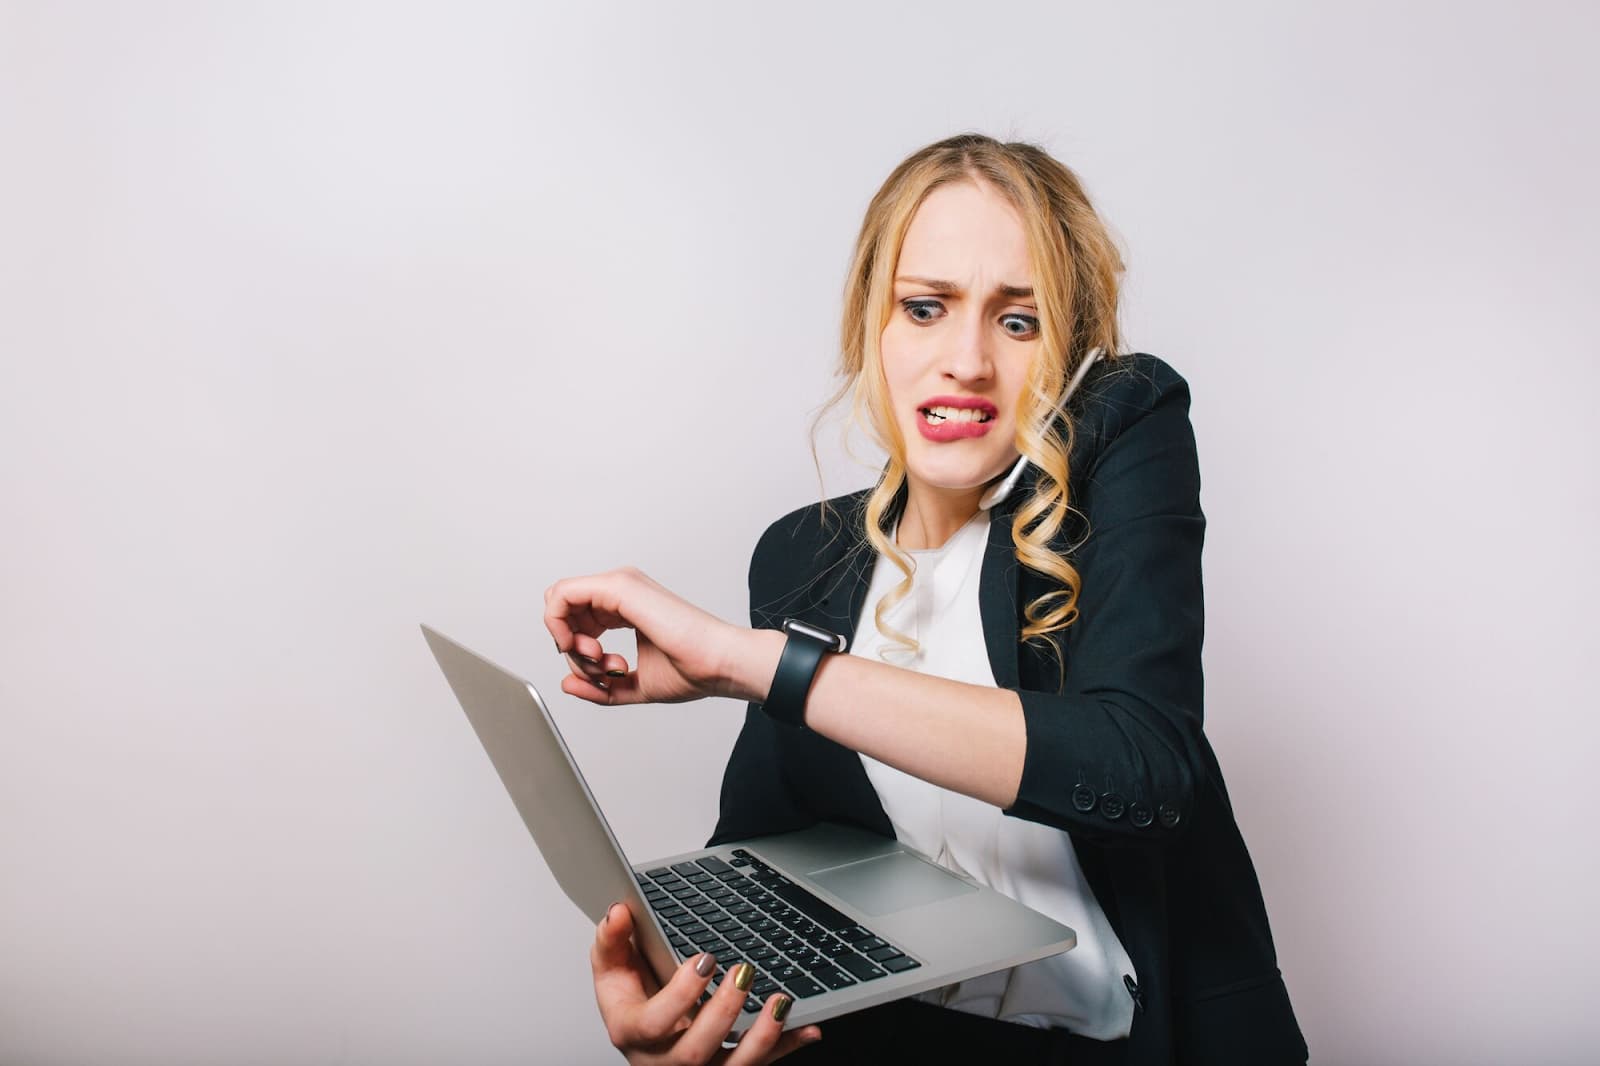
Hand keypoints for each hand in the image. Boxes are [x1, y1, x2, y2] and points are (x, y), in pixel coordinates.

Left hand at [544, 567, 759, 705]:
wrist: (717, 665)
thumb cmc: (691, 670)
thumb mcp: (631, 684)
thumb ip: (598, 685)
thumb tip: (567, 683)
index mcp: (626, 606)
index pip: (578, 619)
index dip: (575, 650)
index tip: (599, 672)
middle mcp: (621, 590)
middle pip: (564, 611)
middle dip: (570, 647)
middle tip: (598, 668)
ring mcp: (620, 584)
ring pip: (558, 601)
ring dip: (567, 640)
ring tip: (602, 661)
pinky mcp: (619, 586)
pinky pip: (561, 595)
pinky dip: (558, 625)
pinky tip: (582, 647)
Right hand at [592, 902, 821, 1063]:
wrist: (643, 1037)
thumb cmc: (631, 1004)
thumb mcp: (611, 971)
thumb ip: (612, 941)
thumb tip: (618, 912)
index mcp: (633, 1033)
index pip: (655, 1023)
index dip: (682, 993)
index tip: (704, 959)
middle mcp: (665, 1060)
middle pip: (695, 1051)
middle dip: (724, 1011)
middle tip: (743, 972)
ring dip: (763, 1037)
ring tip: (780, 1000)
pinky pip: (759, 1064)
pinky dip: (787, 1045)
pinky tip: (809, 1027)